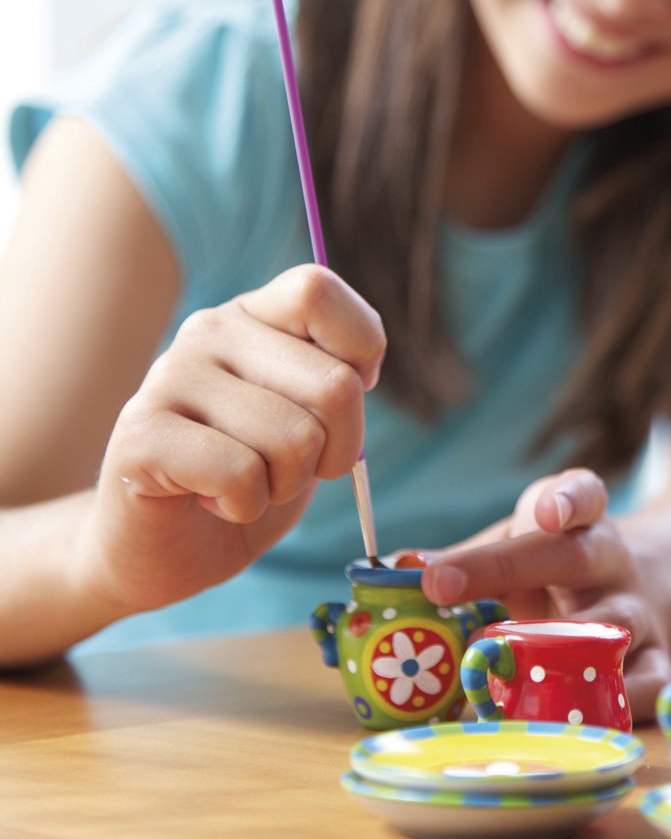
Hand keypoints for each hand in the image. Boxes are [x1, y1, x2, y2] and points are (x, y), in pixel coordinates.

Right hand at [79, 265, 384, 616]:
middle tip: (290, 468)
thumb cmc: (249, 480)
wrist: (162, 547)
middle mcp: (208, 330)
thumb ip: (334, 383)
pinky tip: (211, 500)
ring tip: (245, 485)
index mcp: (253, 314)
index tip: (342, 399)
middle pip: (335, 384)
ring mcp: (168, 377)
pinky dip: (246, 506)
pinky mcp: (141, 436)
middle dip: (338, 452)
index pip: (318, 291)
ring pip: (295, 440)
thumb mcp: (310, 421)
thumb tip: (357, 377)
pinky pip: (242, 475)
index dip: (360, 350)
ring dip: (285, 486)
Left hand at [421, 469, 670, 721]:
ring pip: (612, 629)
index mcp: (578, 521)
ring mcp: (639, 612)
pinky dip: (608, 709)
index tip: (547, 511)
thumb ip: (460, 558)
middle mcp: (613, 561)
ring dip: (554, 654)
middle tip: (442, 589)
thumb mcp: (512, 544)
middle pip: (576, 557)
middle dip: (508, 572)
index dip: (565, 499)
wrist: (637, 585)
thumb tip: (391, 571)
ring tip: (500, 677)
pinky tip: (564, 723)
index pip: (581, 493)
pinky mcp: (656, 662)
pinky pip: (644, 690)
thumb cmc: (553, 566)